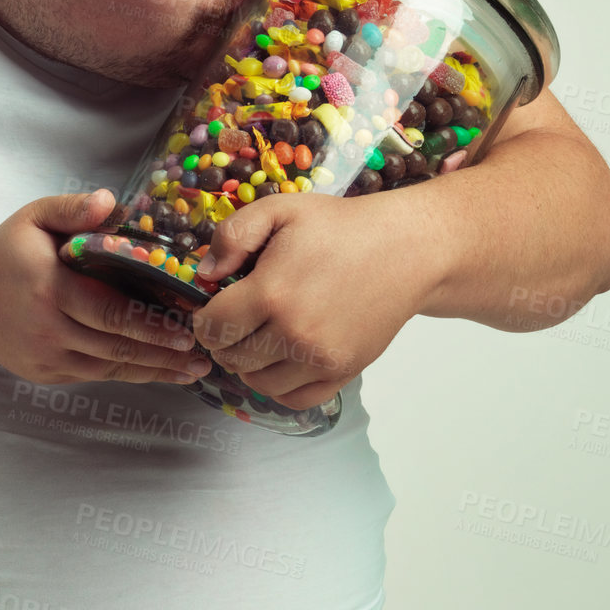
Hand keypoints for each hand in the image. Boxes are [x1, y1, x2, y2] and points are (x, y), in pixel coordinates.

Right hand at [0, 189, 213, 386]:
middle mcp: (47, 327)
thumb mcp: (34, 217)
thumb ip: (72, 207)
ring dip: (155, 370)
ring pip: (110, 366)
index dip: (152, 322)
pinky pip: (95, 375)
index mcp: (49, 286)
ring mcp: (46, 356)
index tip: (189, 325)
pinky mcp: (46, 373)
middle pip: (116, 343)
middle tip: (205, 352)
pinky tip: (160, 372)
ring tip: (195, 369)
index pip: (110, 310)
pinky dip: (130, 374)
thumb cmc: (9, 251)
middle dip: (164, 350)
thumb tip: (111, 201)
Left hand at [189, 192, 436, 408]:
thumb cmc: (339, 227)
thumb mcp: (280, 210)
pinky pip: (293, 399)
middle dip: (224, 340)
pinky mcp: (343, 372)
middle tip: (236, 320)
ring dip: (249, 363)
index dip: (204, 318)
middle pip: (231, 357)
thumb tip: (205, 273)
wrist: (405, 251)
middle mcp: (294, 334)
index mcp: (271, 293)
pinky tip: (281, 358)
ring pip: (258, 382)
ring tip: (258, 337)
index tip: (214, 307)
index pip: (211, 327)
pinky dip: (279, 385)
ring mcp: (320, 359)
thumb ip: (233, 236)